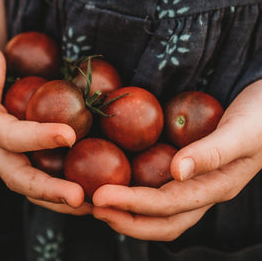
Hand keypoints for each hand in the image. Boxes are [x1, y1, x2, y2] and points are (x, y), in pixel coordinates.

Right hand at [0, 35, 91, 214]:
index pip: (9, 136)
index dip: (35, 138)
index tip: (69, 135)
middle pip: (20, 176)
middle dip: (49, 189)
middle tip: (79, 198)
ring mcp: (13, 152)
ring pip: (35, 184)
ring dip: (62, 198)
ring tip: (93, 205)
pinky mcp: (29, 150)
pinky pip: (47, 170)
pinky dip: (68, 182)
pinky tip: (94, 187)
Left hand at [92, 80, 261, 239]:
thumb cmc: (260, 117)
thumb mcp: (241, 133)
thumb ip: (212, 152)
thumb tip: (177, 171)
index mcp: (216, 187)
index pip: (168, 205)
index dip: (132, 204)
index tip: (99, 196)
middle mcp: (203, 190)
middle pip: (162, 220)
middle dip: (125, 219)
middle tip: (92, 207)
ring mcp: (195, 182)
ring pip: (159, 209)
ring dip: (127, 210)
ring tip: (98, 202)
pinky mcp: (188, 168)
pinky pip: (159, 187)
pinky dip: (135, 190)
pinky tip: (118, 178)